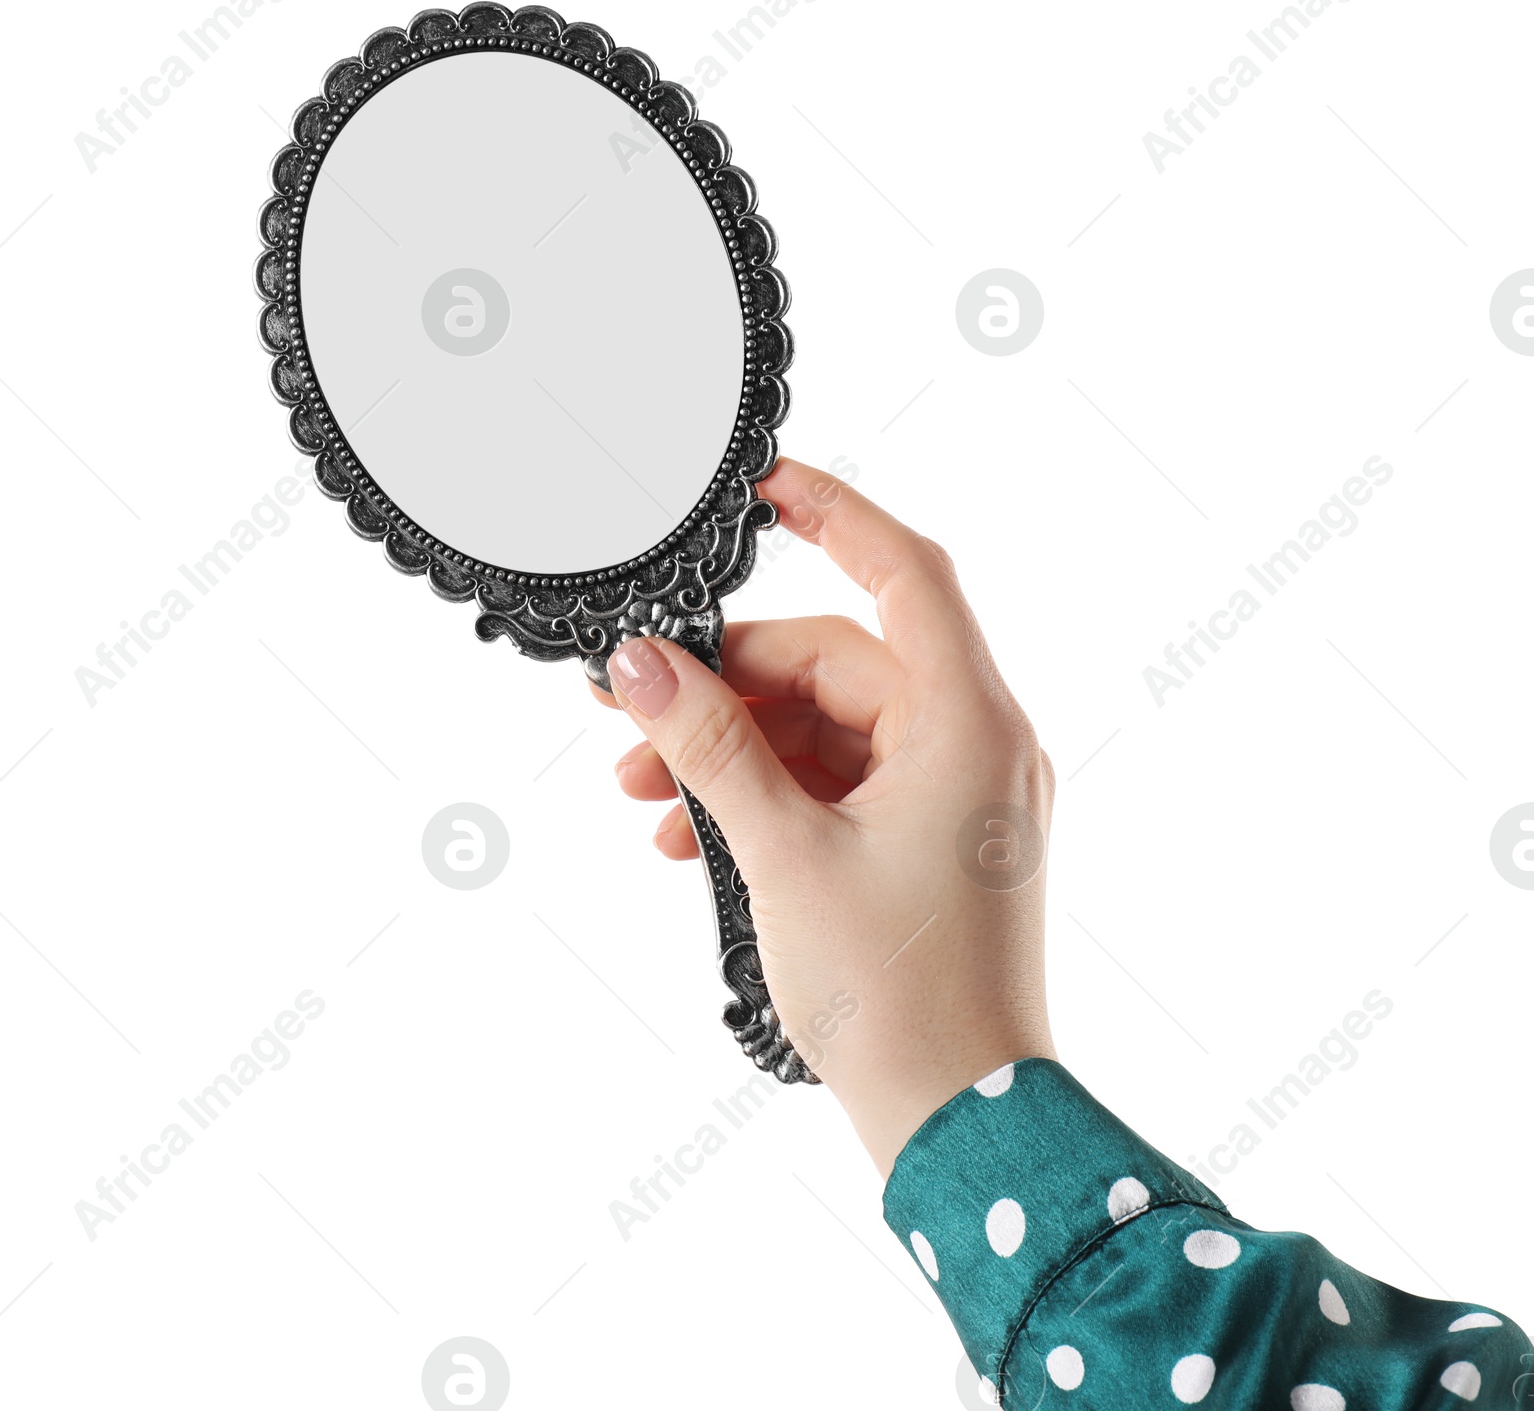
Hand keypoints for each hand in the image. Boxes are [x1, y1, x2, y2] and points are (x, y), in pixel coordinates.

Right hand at [592, 457, 1056, 1176]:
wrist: (960, 1124)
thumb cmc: (900, 1001)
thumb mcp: (782, 854)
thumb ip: (708, 745)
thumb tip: (641, 666)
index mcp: (967, 724)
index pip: (903, 572)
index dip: (833, 513)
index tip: (761, 487)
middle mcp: (977, 743)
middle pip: (838, 663)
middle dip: (729, 689)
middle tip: (634, 720)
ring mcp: (959, 793)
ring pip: (831, 726)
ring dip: (737, 751)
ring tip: (651, 799)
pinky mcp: (935, 837)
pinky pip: (843, 779)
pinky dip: (772, 795)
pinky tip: (697, 839)